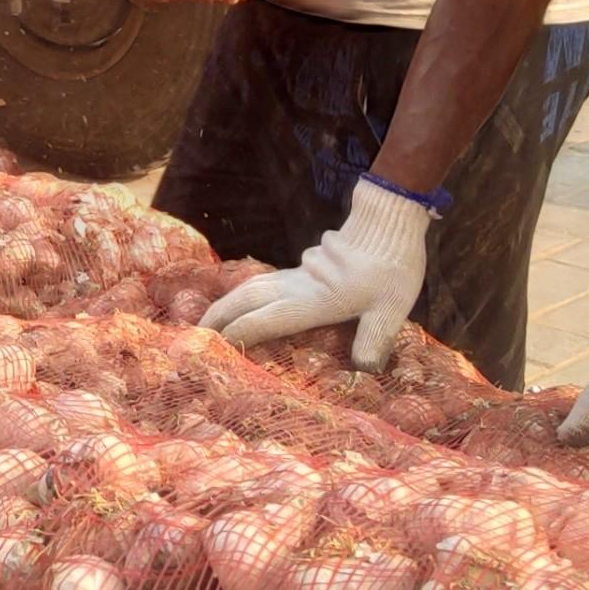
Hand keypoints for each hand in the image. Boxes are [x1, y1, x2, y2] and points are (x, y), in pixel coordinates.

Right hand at [200, 180, 441, 369]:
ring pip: (254, 286)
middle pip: (249, 298)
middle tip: (197, 332)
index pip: (268, 319)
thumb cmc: (391, 266)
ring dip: (229, 301)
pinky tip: (248, 299)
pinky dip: (248, 292)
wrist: (388, 219)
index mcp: (316, 301)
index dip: (241, 332)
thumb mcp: (391, 308)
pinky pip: (268, 280)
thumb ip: (375, 339)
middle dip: (221, 315)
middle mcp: (300, 287)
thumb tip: (365, 370)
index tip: (216, 345)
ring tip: (212, 317)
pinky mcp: (307, 265)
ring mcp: (301, 273)